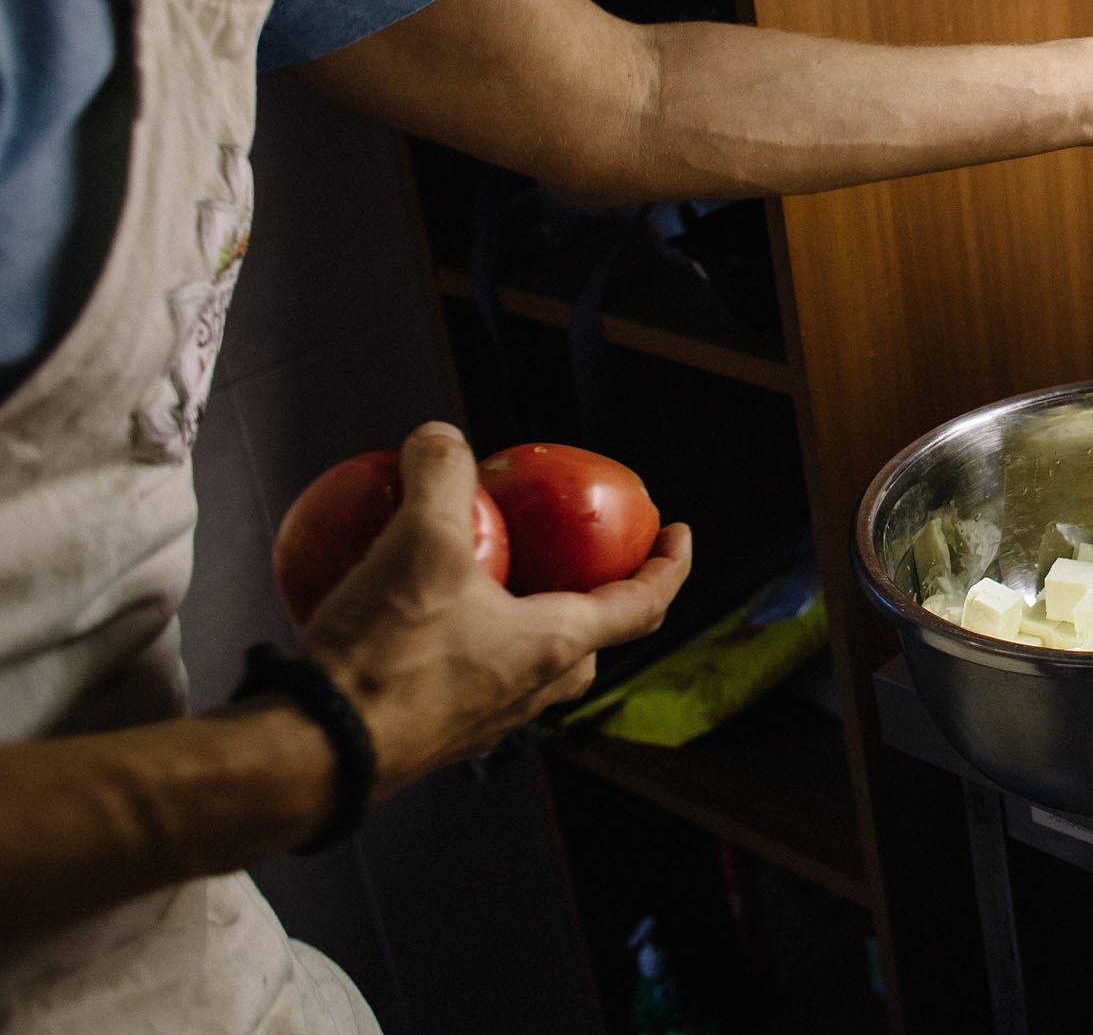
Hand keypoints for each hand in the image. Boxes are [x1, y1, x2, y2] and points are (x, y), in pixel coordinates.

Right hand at [297, 423, 690, 794]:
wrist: (312, 756)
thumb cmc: (386, 655)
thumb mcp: (420, 543)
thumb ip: (440, 479)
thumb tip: (442, 437)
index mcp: (554, 647)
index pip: (643, 604)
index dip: (671, 566)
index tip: (680, 534)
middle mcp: (529, 692)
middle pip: (589, 642)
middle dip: (599, 602)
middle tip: (583, 560)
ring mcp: (482, 722)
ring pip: (529, 668)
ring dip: (526, 624)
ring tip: (497, 581)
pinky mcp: (432, 736)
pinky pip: (465, 681)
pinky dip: (460, 642)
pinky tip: (411, 611)